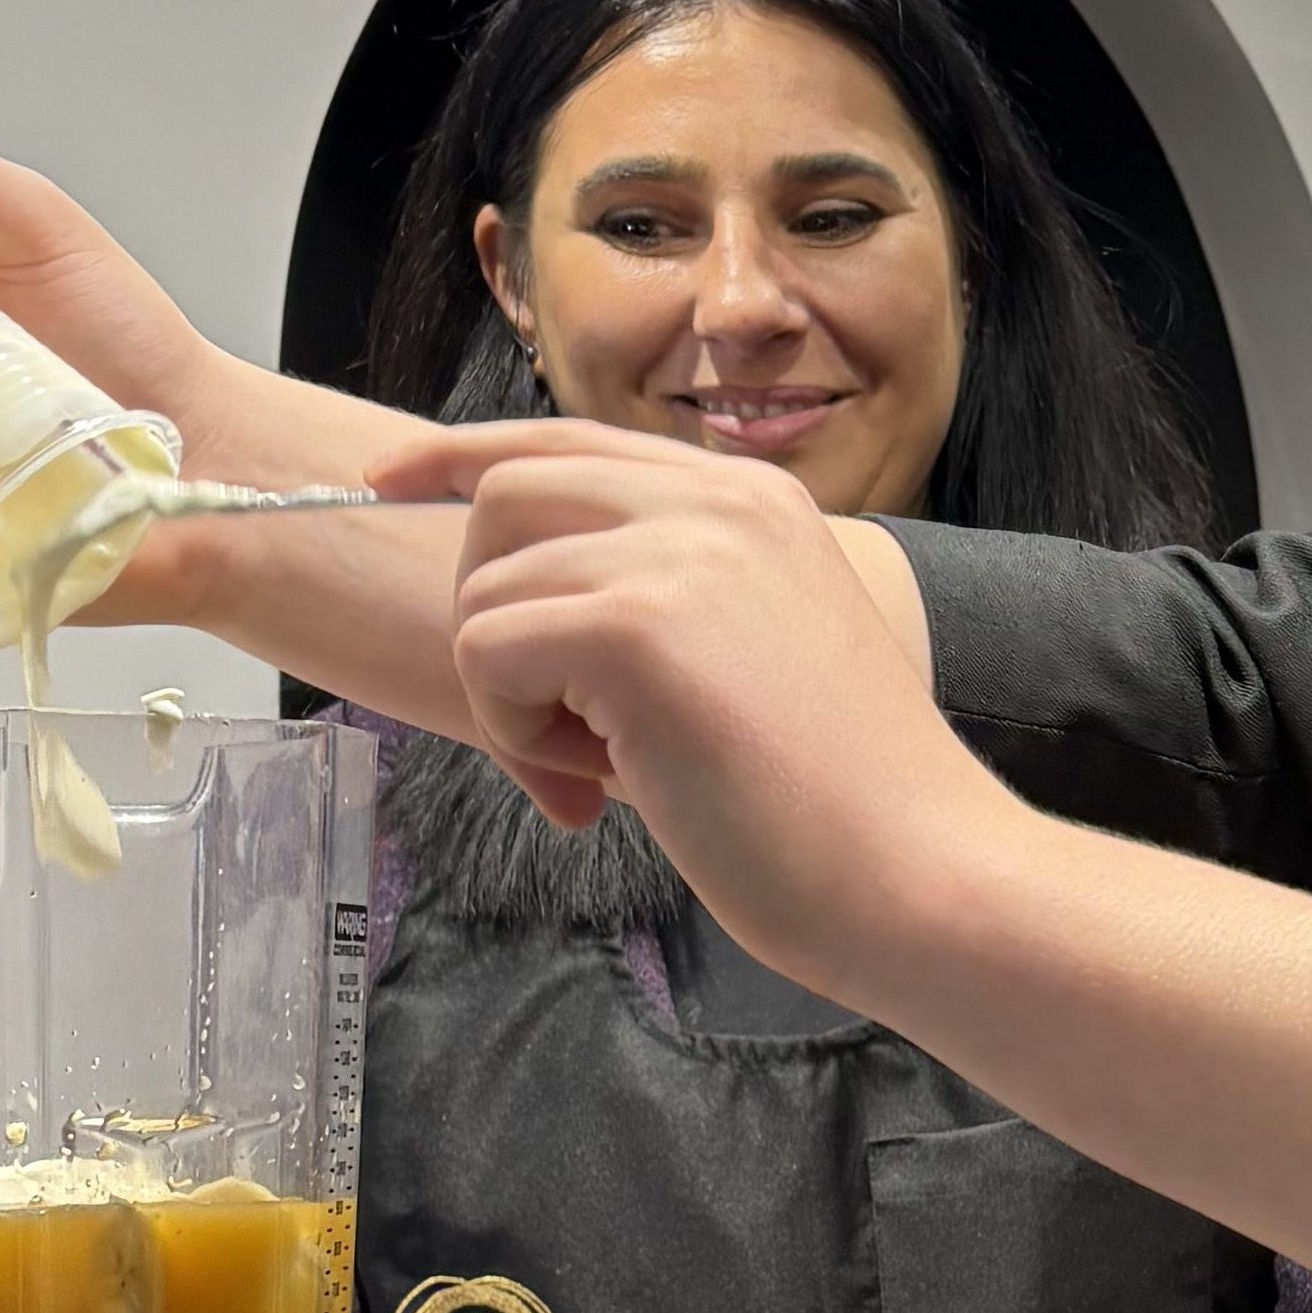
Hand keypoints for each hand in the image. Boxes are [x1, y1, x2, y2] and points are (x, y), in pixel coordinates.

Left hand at [376, 415, 1006, 1008]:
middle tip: (558, 728)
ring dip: (512, 695)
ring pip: (487, 587)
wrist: (921, 872)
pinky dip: (514, 731)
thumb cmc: (842, 805)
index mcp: (754, 500)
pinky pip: (487, 650)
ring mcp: (679, 553)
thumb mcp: (755, 653)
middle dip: (489, 608)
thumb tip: (523, 602)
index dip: (463, 457)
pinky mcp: (636, 624)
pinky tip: (603, 783)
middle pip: (505, 492)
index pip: (570, 439)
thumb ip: (662, 601)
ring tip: (605, 770)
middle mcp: (717, 501)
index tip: (390, 481)